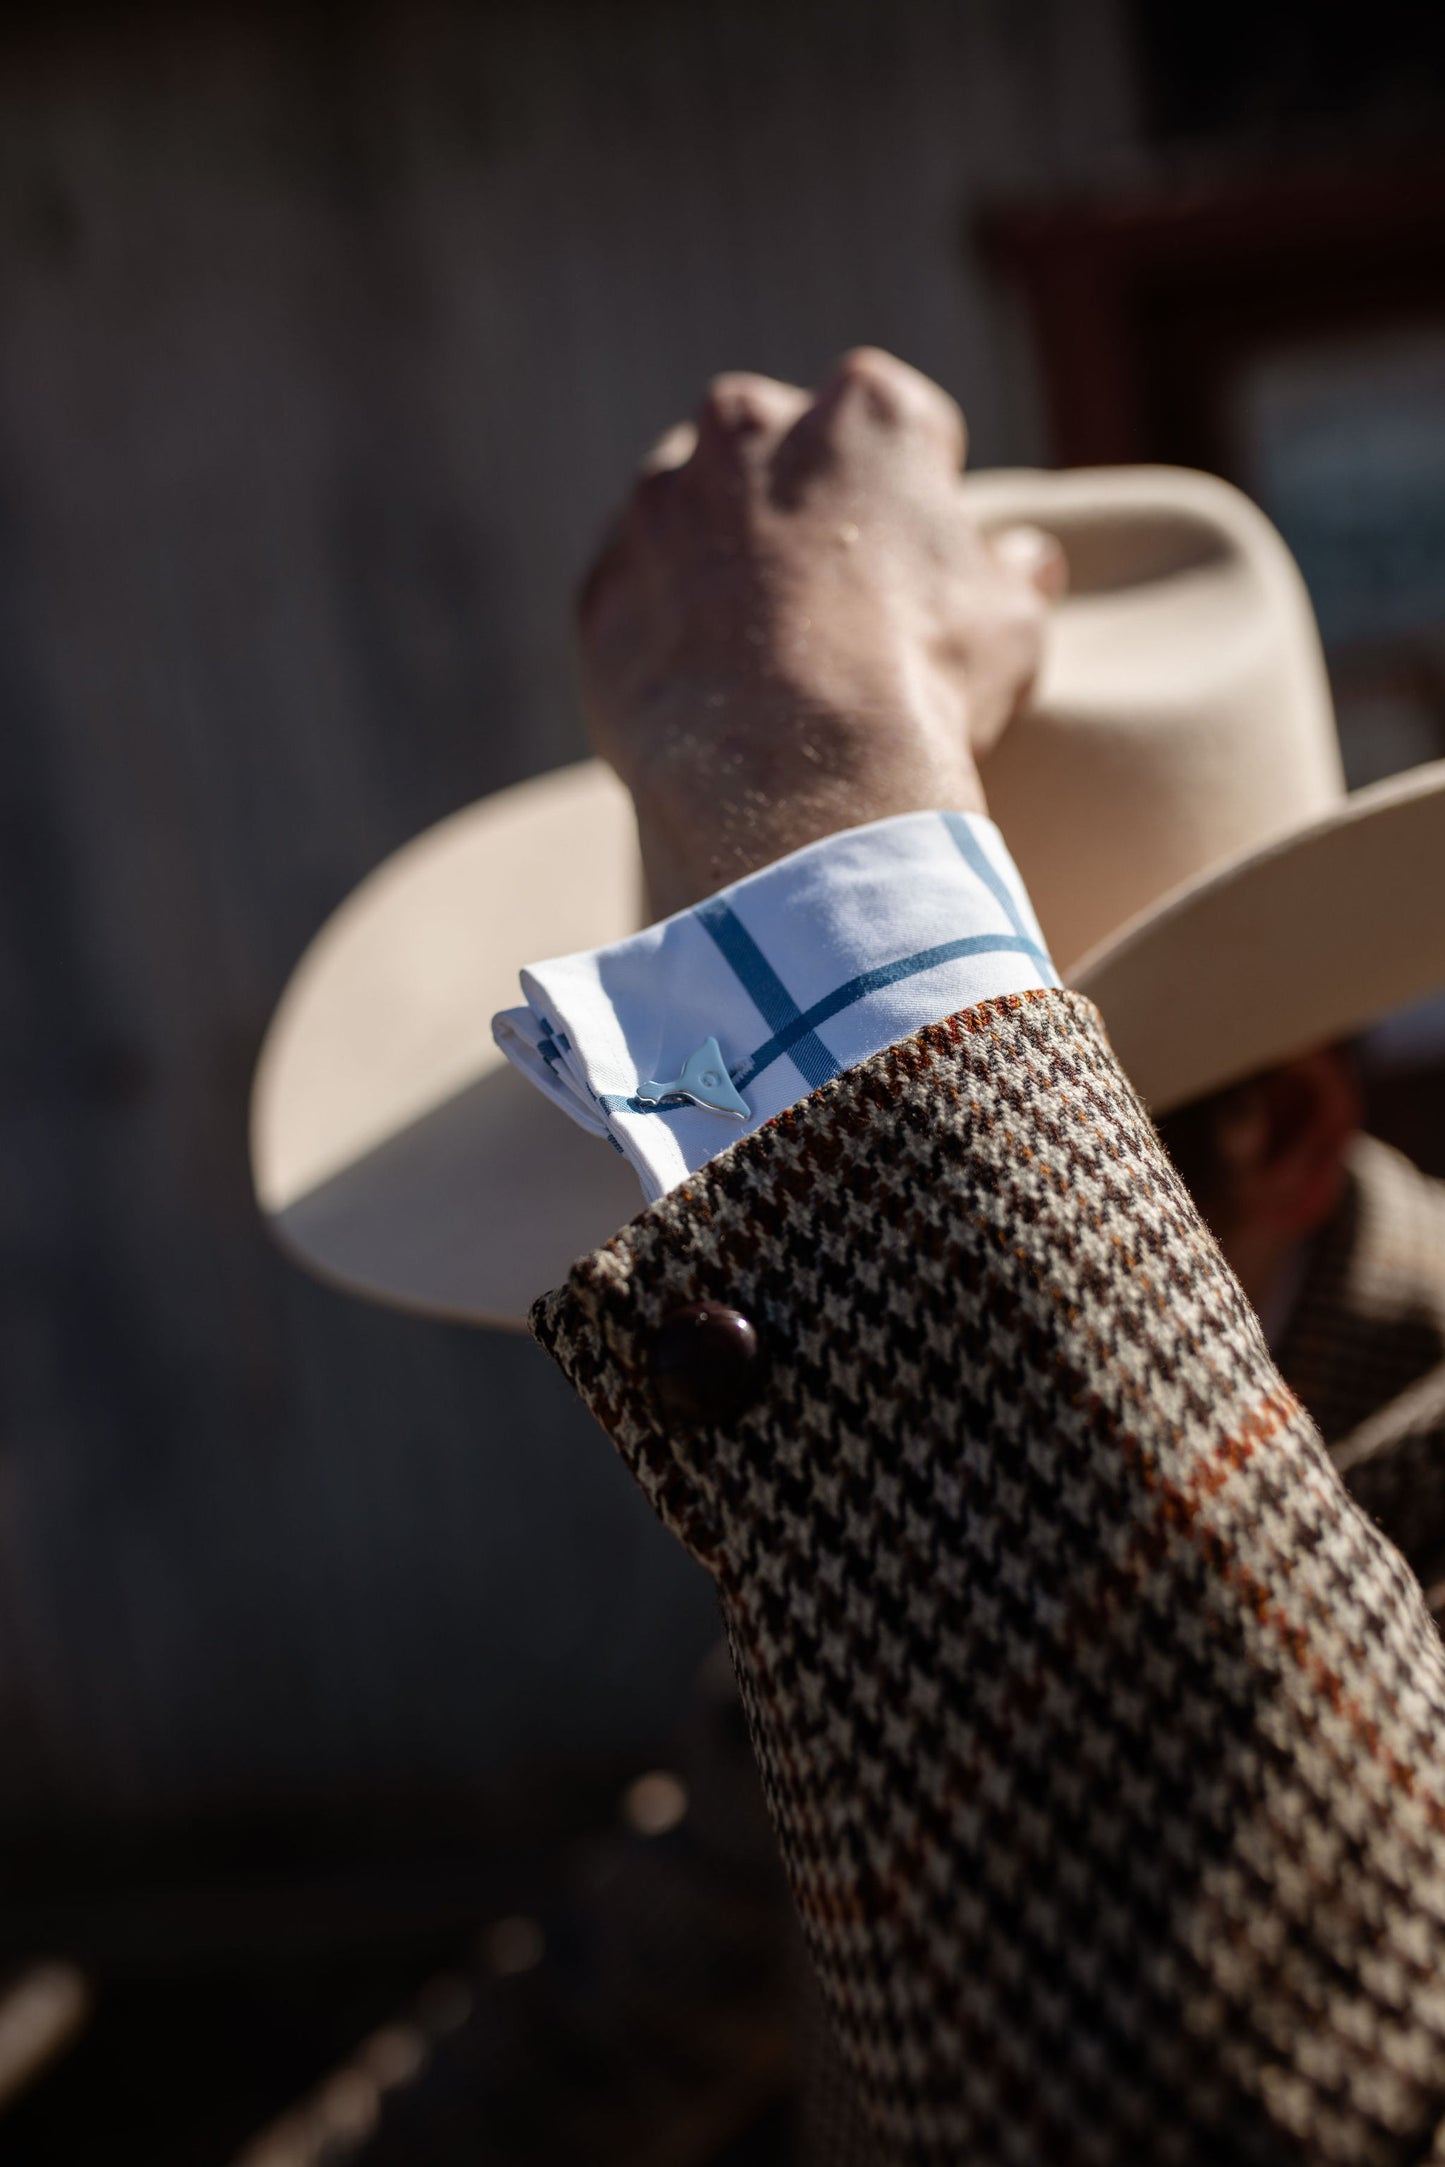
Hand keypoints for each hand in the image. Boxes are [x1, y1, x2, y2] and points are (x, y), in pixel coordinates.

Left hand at [577, 347, 1061, 916]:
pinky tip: (705, 699)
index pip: (897, 425)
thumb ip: (1012, 572)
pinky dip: (663, 633)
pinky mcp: (600, 587)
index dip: (913, 494)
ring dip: (720, 563)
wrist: (796, 777)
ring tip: (760, 658)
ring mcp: (659, 502)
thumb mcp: (1011, 624)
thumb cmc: (923, 685)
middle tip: (831, 602)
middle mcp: (749, 426)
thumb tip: (1024, 560)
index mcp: (867, 411)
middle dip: (800, 507)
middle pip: (778, 451)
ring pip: (693, 515)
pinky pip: (637, 599)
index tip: (915, 558)